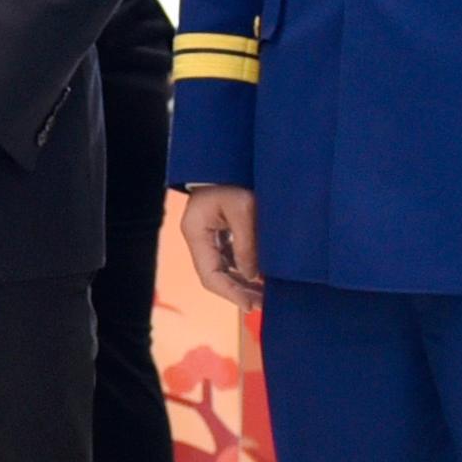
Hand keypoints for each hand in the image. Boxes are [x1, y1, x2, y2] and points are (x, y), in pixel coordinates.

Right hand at [182, 181, 265, 309]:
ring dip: (243, 283)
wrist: (231, 156)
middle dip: (239, 292)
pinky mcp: (221, 231)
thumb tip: (252, 276)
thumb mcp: (243, 208)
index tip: (251, 305)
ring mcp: (209, 235)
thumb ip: (247, 244)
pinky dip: (245, 269)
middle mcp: (199, 237)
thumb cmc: (234, 176)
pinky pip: (231, 257)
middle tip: (264, 304)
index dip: (230, 293)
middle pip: (216, 275)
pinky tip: (262, 277)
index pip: (209, 275)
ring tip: (265, 295)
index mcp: (196, 232)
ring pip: (224, 268)